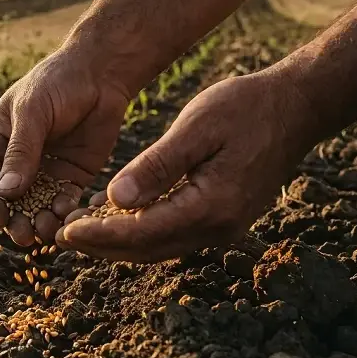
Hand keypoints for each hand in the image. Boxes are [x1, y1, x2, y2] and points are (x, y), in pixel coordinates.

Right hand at [0, 45, 131, 245]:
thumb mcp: (33, 112)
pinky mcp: (70, 175)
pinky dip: (63, 212)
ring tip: (45, 233)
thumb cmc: (57, 83)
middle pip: (7, 198)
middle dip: (14, 219)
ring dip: (37, 221)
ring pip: (35, 205)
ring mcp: (43, 169)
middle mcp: (15, 159)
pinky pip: (63, 200)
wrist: (101, 74)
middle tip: (23, 236)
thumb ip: (20, 151)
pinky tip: (68, 217)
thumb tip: (6, 192)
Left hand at [55, 68, 318, 261]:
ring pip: (158, 247)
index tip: (64, 231)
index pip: (142, 232)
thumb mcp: (196, 128)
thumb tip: (115, 201)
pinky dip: (140, 231)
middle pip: (147, 249)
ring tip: (78, 230)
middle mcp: (218, 228)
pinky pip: (173, 234)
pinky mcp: (222, 220)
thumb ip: (156, 166)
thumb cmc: (245, 108)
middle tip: (59, 236)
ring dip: (118, 242)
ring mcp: (223, 229)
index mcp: (211, 206)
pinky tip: (113, 215)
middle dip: (101, 246)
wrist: (296, 108)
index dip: (99, 235)